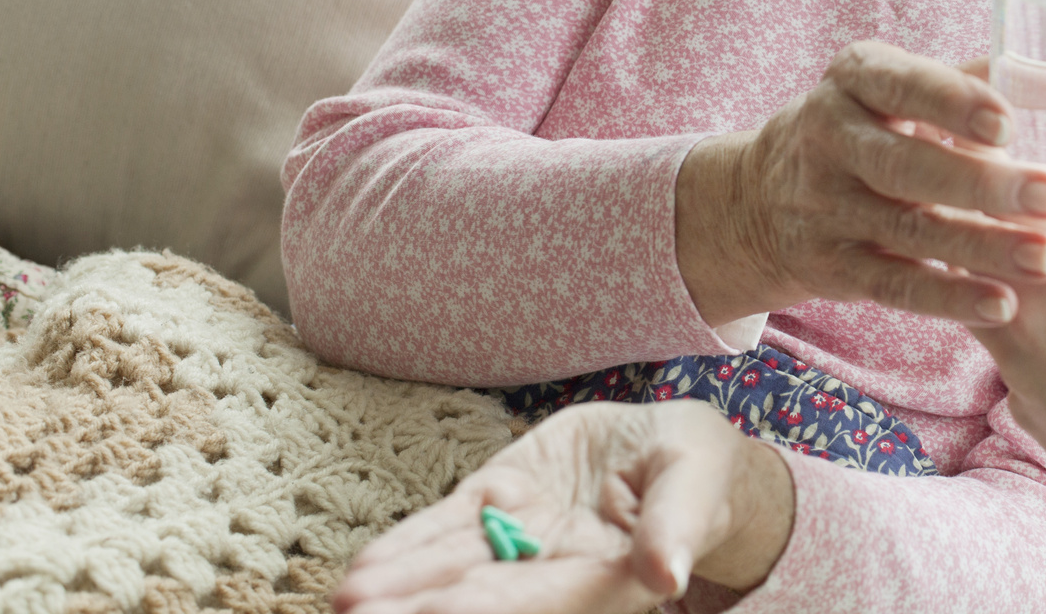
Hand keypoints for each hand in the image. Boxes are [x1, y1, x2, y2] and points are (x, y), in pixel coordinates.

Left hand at [333, 401, 793, 613]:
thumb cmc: (696, 470)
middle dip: (426, 608)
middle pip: (483, 597)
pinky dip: (407, 548)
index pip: (541, 601)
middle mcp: (554, 572)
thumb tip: (666, 575)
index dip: (486, 608)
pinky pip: (448, 528)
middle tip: (365, 612)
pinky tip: (367, 569)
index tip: (442, 612)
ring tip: (349, 598)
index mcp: (607, 579)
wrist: (673, 447)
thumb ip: (677, 523)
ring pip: (453, 568)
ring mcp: (521, 539)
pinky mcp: (501, 501)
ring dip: (401, 587)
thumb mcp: (696, 481)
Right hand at [675, 41, 1045, 328]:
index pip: (901, 85)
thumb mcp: (907, 89)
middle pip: (908, 164)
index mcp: (855, 77)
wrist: (763, 196)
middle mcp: (830, 137)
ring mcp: (826, 207)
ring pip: (908, 230)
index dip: (952, 103)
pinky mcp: (831, 266)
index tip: (1008, 124)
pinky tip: (1001, 303)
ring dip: (982, 247)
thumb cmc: (871, 127)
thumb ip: (989, 80)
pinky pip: (895, 284)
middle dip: (984, 183)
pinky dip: (948, 296)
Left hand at [972, 150, 1045, 613]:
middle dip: (953, 181)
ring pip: (955, 272)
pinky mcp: (1009, 387)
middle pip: (965, 222)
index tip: (978, 114)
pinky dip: (968, 287)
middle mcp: (1031, 301)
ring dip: (953, 235)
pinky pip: (975, 318)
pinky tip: (983, 273)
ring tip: (954, 199)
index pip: (1011, 184)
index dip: (990, 145)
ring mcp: (1011, 348)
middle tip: (942, 141)